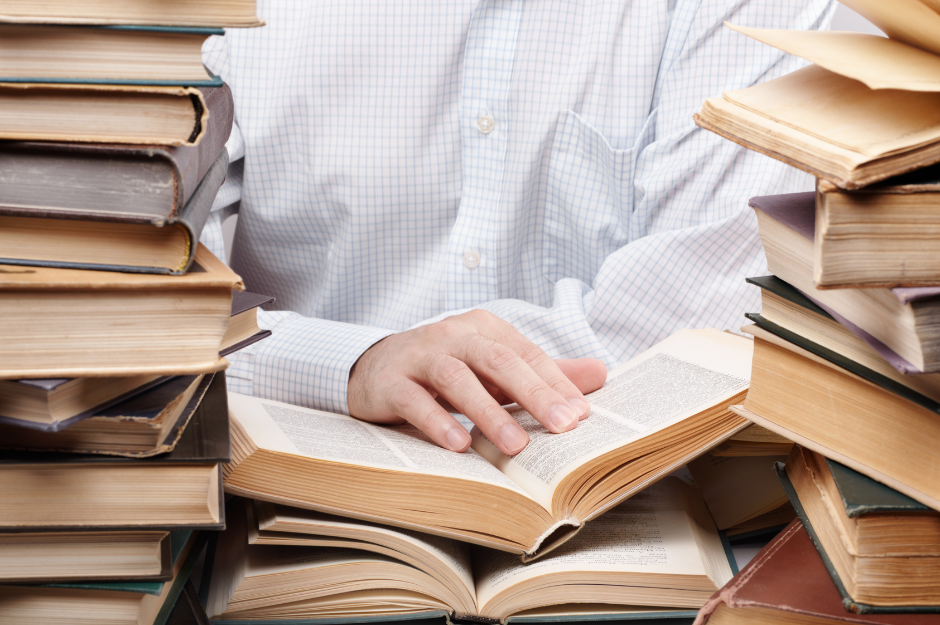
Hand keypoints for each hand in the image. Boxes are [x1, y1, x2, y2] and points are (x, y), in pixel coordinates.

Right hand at [347, 310, 606, 454]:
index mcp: (484, 328)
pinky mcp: (390, 382)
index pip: (526, 353)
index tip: (581, 415)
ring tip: (514, 446)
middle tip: (562, 426)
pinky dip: (437, 422)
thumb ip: (542, 373)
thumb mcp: (492, 368)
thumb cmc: (444, 369)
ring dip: (488, 412)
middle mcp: (453, 335)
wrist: (372, 366)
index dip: (555, 383)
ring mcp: (419, 356)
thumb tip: (601, 374)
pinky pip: (414, 400)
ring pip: (457, 379)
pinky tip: (458, 445)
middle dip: (534, 393)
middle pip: (498, 360)